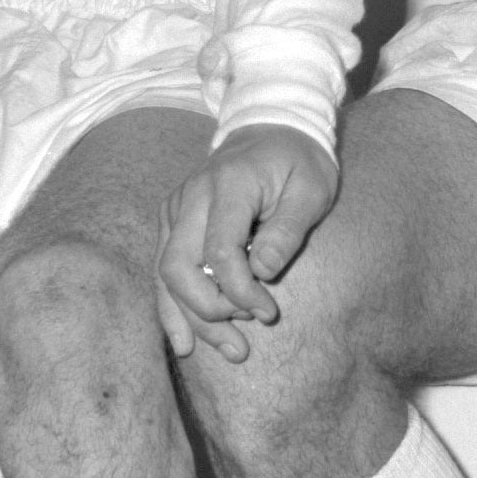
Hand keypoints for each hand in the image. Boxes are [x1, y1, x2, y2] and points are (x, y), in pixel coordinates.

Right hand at [155, 124, 338, 361]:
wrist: (271, 127)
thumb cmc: (298, 161)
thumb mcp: (312, 189)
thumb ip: (287, 230)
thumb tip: (262, 272)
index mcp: (229, 184)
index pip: (220, 250)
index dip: (241, 291)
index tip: (269, 312)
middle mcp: (192, 195)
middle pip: (178, 266)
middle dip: (208, 310)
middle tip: (245, 335)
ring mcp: (176, 207)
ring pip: (166, 273)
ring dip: (191, 318)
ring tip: (230, 350)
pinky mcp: (173, 219)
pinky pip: (164, 268)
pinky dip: (174, 305)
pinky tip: (186, 340)